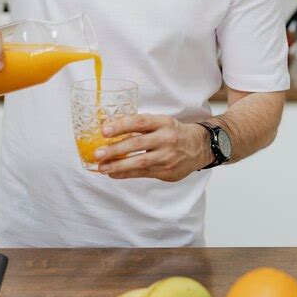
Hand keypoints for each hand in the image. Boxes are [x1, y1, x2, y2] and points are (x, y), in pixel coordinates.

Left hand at [94, 114, 212, 180]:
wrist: (199, 147)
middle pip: (138, 144)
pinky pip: (143, 173)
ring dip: (118, 165)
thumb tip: (110, 129)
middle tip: (97, 153)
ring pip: (140, 162)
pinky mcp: (167, 172)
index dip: (121, 126)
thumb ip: (140, 126)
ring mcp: (167, 156)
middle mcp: (166, 138)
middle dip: (115, 149)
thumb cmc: (173, 132)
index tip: (104, 130)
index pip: (140, 122)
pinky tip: (114, 173)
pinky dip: (126, 174)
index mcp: (163, 122)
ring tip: (102, 167)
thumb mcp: (161, 122)